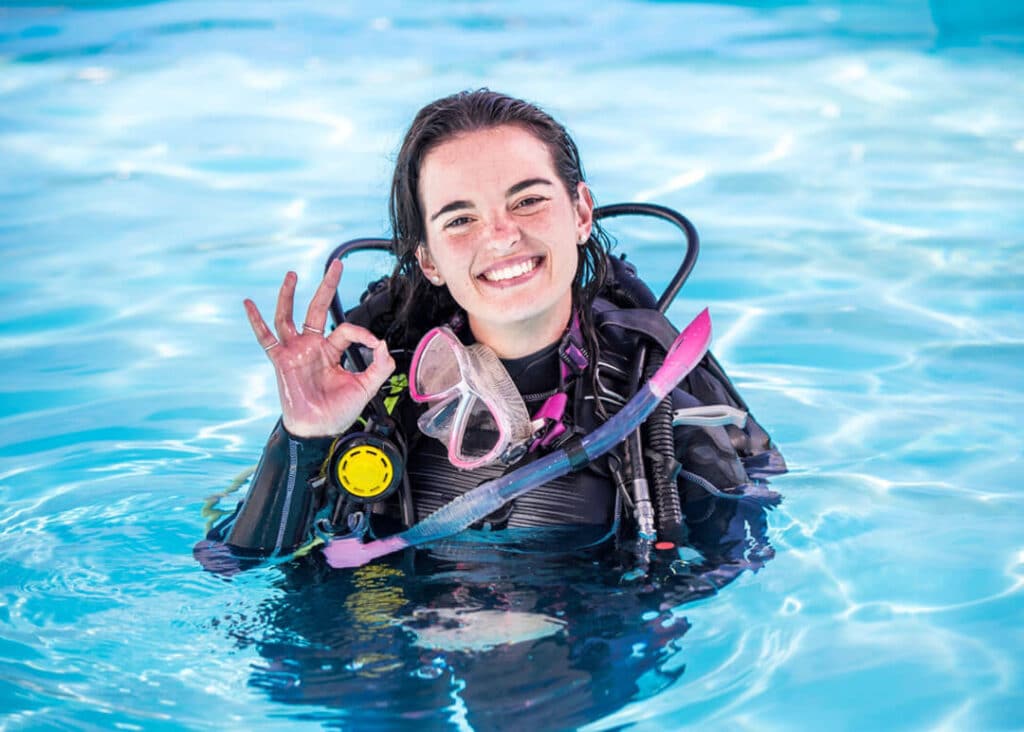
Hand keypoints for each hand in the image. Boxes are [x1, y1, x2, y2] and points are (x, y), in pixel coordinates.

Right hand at [244, 259, 395, 437]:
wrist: (319, 430)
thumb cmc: (338, 411)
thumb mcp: (366, 387)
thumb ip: (380, 365)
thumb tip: (383, 344)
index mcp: (331, 350)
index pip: (345, 329)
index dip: (362, 333)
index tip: (375, 344)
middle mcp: (312, 346)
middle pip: (318, 309)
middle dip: (327, 286)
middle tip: (337, 263)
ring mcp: (295, 351)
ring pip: (289, 316)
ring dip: (289, 295)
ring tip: (293, 274)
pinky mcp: (281, 361)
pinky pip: (266, 338)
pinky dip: (256, 321)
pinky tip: (249, 304)